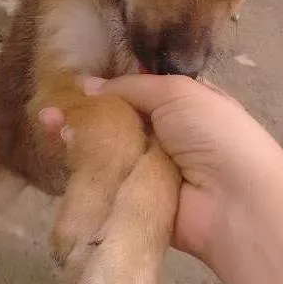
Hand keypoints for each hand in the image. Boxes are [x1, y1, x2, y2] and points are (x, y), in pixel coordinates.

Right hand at [42, 75, 277, 266]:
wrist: (235, 201)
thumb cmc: (215, 135)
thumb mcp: (178, 92)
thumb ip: (132, 86)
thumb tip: (89, 85)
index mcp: (185, 106)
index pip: (141, 91)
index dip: (109, 85)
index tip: (76, 81)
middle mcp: (167, 138)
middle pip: (118, 121)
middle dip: (85, 111)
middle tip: (50, 105)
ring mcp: (150, 172)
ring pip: (107, 151)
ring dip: (77, 136)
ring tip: (47, 122)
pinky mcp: (136, 202)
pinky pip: (107, 182)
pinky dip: (83, 167)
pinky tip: (62, 148)